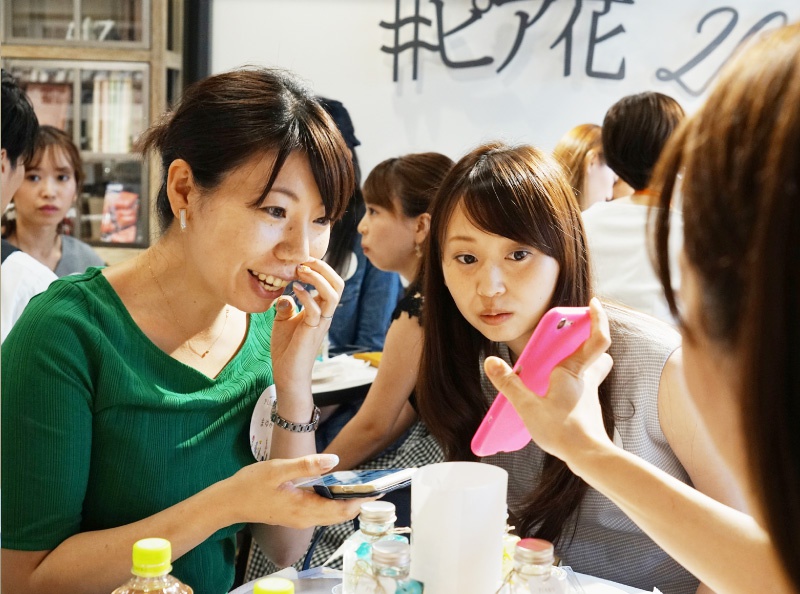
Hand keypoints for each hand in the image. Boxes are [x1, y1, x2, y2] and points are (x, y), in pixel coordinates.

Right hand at [227, 454, 366, 527]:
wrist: (229, 502)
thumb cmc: (250, 485)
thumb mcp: (279, 469)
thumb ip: (307, 465)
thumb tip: (334, 461)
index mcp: (304, 509)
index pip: (342, 510)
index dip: (362, 501)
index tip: (379, 490)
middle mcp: (305, 518)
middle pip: (340, 514)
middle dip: (359, 501)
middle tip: (378, 485)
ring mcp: (300, 518)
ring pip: (332, 513)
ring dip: (347, 501)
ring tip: (362, 484)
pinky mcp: (295, 514)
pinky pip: (321, 510)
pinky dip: (333, 500)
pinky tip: (336, 486)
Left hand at [270, 258, 343, 390]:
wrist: (287, 373)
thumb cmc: (286, 349)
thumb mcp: (283, 322)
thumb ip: (286, 306)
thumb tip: (285, 294)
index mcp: (320, 310)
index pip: (330, 283)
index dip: (319, 269)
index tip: (301, 262)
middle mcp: (325, 314)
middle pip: (338, 284)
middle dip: (324, 268)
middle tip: (304, 262)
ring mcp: (321, 322)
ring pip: (333, 294)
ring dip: (318, 278)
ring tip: (301, 271)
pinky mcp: (312, 331)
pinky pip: (317, 309)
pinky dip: (307, 295)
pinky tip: (295, 289)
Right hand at [483, 298, 614, 464]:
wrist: (589, 458)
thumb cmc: (564, 431)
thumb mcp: (528, 407)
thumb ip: (509, 384)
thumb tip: (491, 363)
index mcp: (574, 371)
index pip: (597, 339)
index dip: (598, 320)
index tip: (593, 305)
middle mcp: (586, 380)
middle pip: (597, 354)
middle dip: (589, 341)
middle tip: (573, 334)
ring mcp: (589, 396)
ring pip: (592, 372)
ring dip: (581, 363)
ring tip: (558, 366)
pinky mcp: (588, 411)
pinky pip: (583, 390)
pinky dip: (573, 386)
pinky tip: (555, 397)